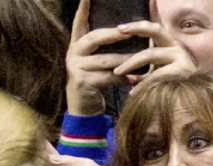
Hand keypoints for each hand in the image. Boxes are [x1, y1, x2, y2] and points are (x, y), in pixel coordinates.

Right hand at [66, 0, 134, 115]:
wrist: (83, 108)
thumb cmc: (94, 81)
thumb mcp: (95, 61)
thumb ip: (103, 47)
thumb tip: (124, 29)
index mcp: (76, 45)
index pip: (79, 23)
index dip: (82, 10)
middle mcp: (73, 54)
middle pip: (93, 38)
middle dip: (113, 34)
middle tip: (129, 30)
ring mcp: (76, 68)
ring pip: (104, 60)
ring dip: (124, 60)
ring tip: (139, 59)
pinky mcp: (82, 83)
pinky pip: (107, 77)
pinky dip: (122, 78)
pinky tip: (133, 80)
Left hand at [112, 5, 196, 93]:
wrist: (197, 99)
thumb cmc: (177, 87)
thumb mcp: (159, 77)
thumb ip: (144, 75)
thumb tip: (127, 77)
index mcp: (171, 46)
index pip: (155, 29)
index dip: (138, 26)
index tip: (120, 28)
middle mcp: (177, 47)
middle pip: (156, 30)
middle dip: (136, 28)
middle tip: (119, 31)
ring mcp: (180, 58)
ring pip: (151, 53)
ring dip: (131, 62)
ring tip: (117, 72)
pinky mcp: (181, 72)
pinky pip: (156, 75)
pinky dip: (142, 84)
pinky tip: (132, 92)